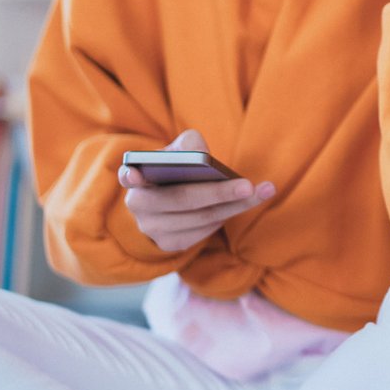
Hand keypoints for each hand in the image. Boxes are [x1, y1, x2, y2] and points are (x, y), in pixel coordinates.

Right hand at [117, 129, 275, 252]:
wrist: (168, 201)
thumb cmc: (174, 170)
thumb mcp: (177, 152)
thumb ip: (188, 145)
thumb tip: (201, 154)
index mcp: (135, 177)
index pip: (128, 175)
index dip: (130, 175)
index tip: (133, 172)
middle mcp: (138, 206)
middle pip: (181, 200)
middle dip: (218, 193)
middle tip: (248, 186)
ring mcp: (153, 229)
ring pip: (200, 218)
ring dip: (234, 206)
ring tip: (262, 192)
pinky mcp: (170, 245)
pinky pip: (204, 232)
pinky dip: (226, 216)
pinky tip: (243, 204)